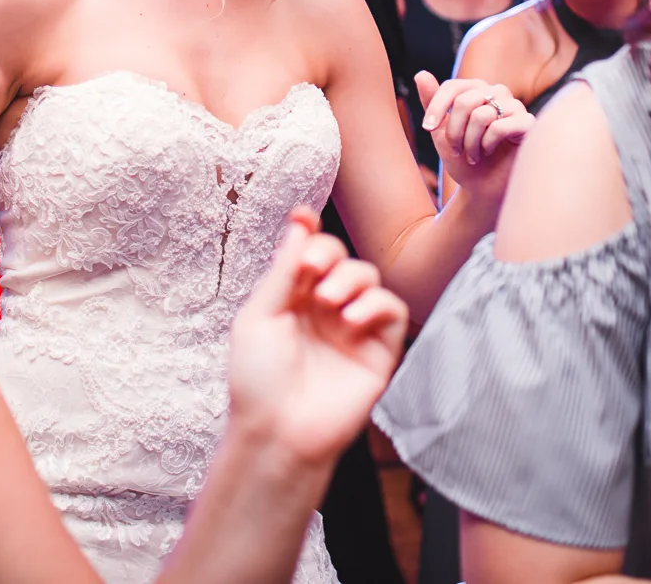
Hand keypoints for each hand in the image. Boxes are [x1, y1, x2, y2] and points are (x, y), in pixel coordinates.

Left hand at [227, 208, 408, 466]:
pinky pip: (392, 309)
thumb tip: (301, 224)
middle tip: (313, 269)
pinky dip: (375, 303)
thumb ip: (284, 271)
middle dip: (328, 253)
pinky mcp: (378, 349)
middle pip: (339, 257)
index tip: (303, 217)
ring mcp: (352, 328)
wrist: (279, 433)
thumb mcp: (259, 317)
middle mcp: (323, 308)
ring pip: (368, 276)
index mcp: (291, 298)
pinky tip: (350, 319)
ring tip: (329, 302)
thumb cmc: (258, 380)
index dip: (308, 231)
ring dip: (350, 278)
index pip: (307, 253)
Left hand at [417, 70, 531, 202]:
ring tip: (473, 155)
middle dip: (454, 132)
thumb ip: (432, 102)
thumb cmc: (464, 158)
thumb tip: (421, 73)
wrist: (484, 188)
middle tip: (457, 150)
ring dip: (470, 143)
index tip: (427, 129)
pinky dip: (487, 144)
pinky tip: (489, 153)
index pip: (453, 87)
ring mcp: (515, 106)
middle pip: (464, 102)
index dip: (436, 107)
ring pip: (481, 115)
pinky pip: (500, 127)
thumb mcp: (442, 131)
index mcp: (477, 90)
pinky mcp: (528, 123)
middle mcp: (498, 92)